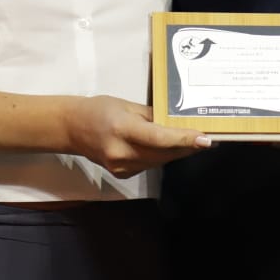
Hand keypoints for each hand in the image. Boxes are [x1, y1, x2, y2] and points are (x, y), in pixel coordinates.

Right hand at [65, 96, 209, 178]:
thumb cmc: (99, 109)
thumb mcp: (127, 105)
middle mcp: (123, 153)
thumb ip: (152, 116)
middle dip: (187, 146)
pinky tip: (171, 147)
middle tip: (208, 138)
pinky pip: (151, 165)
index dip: (184, 140)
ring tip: (195, 141)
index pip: (159, 138)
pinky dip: (163, 156)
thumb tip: (176, 123)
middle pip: (164, 153)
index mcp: (123, 129)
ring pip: (160, 161)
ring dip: (178, 152)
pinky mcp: (123, 174)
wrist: (72, 129)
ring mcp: (122, 167)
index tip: (205, 140)